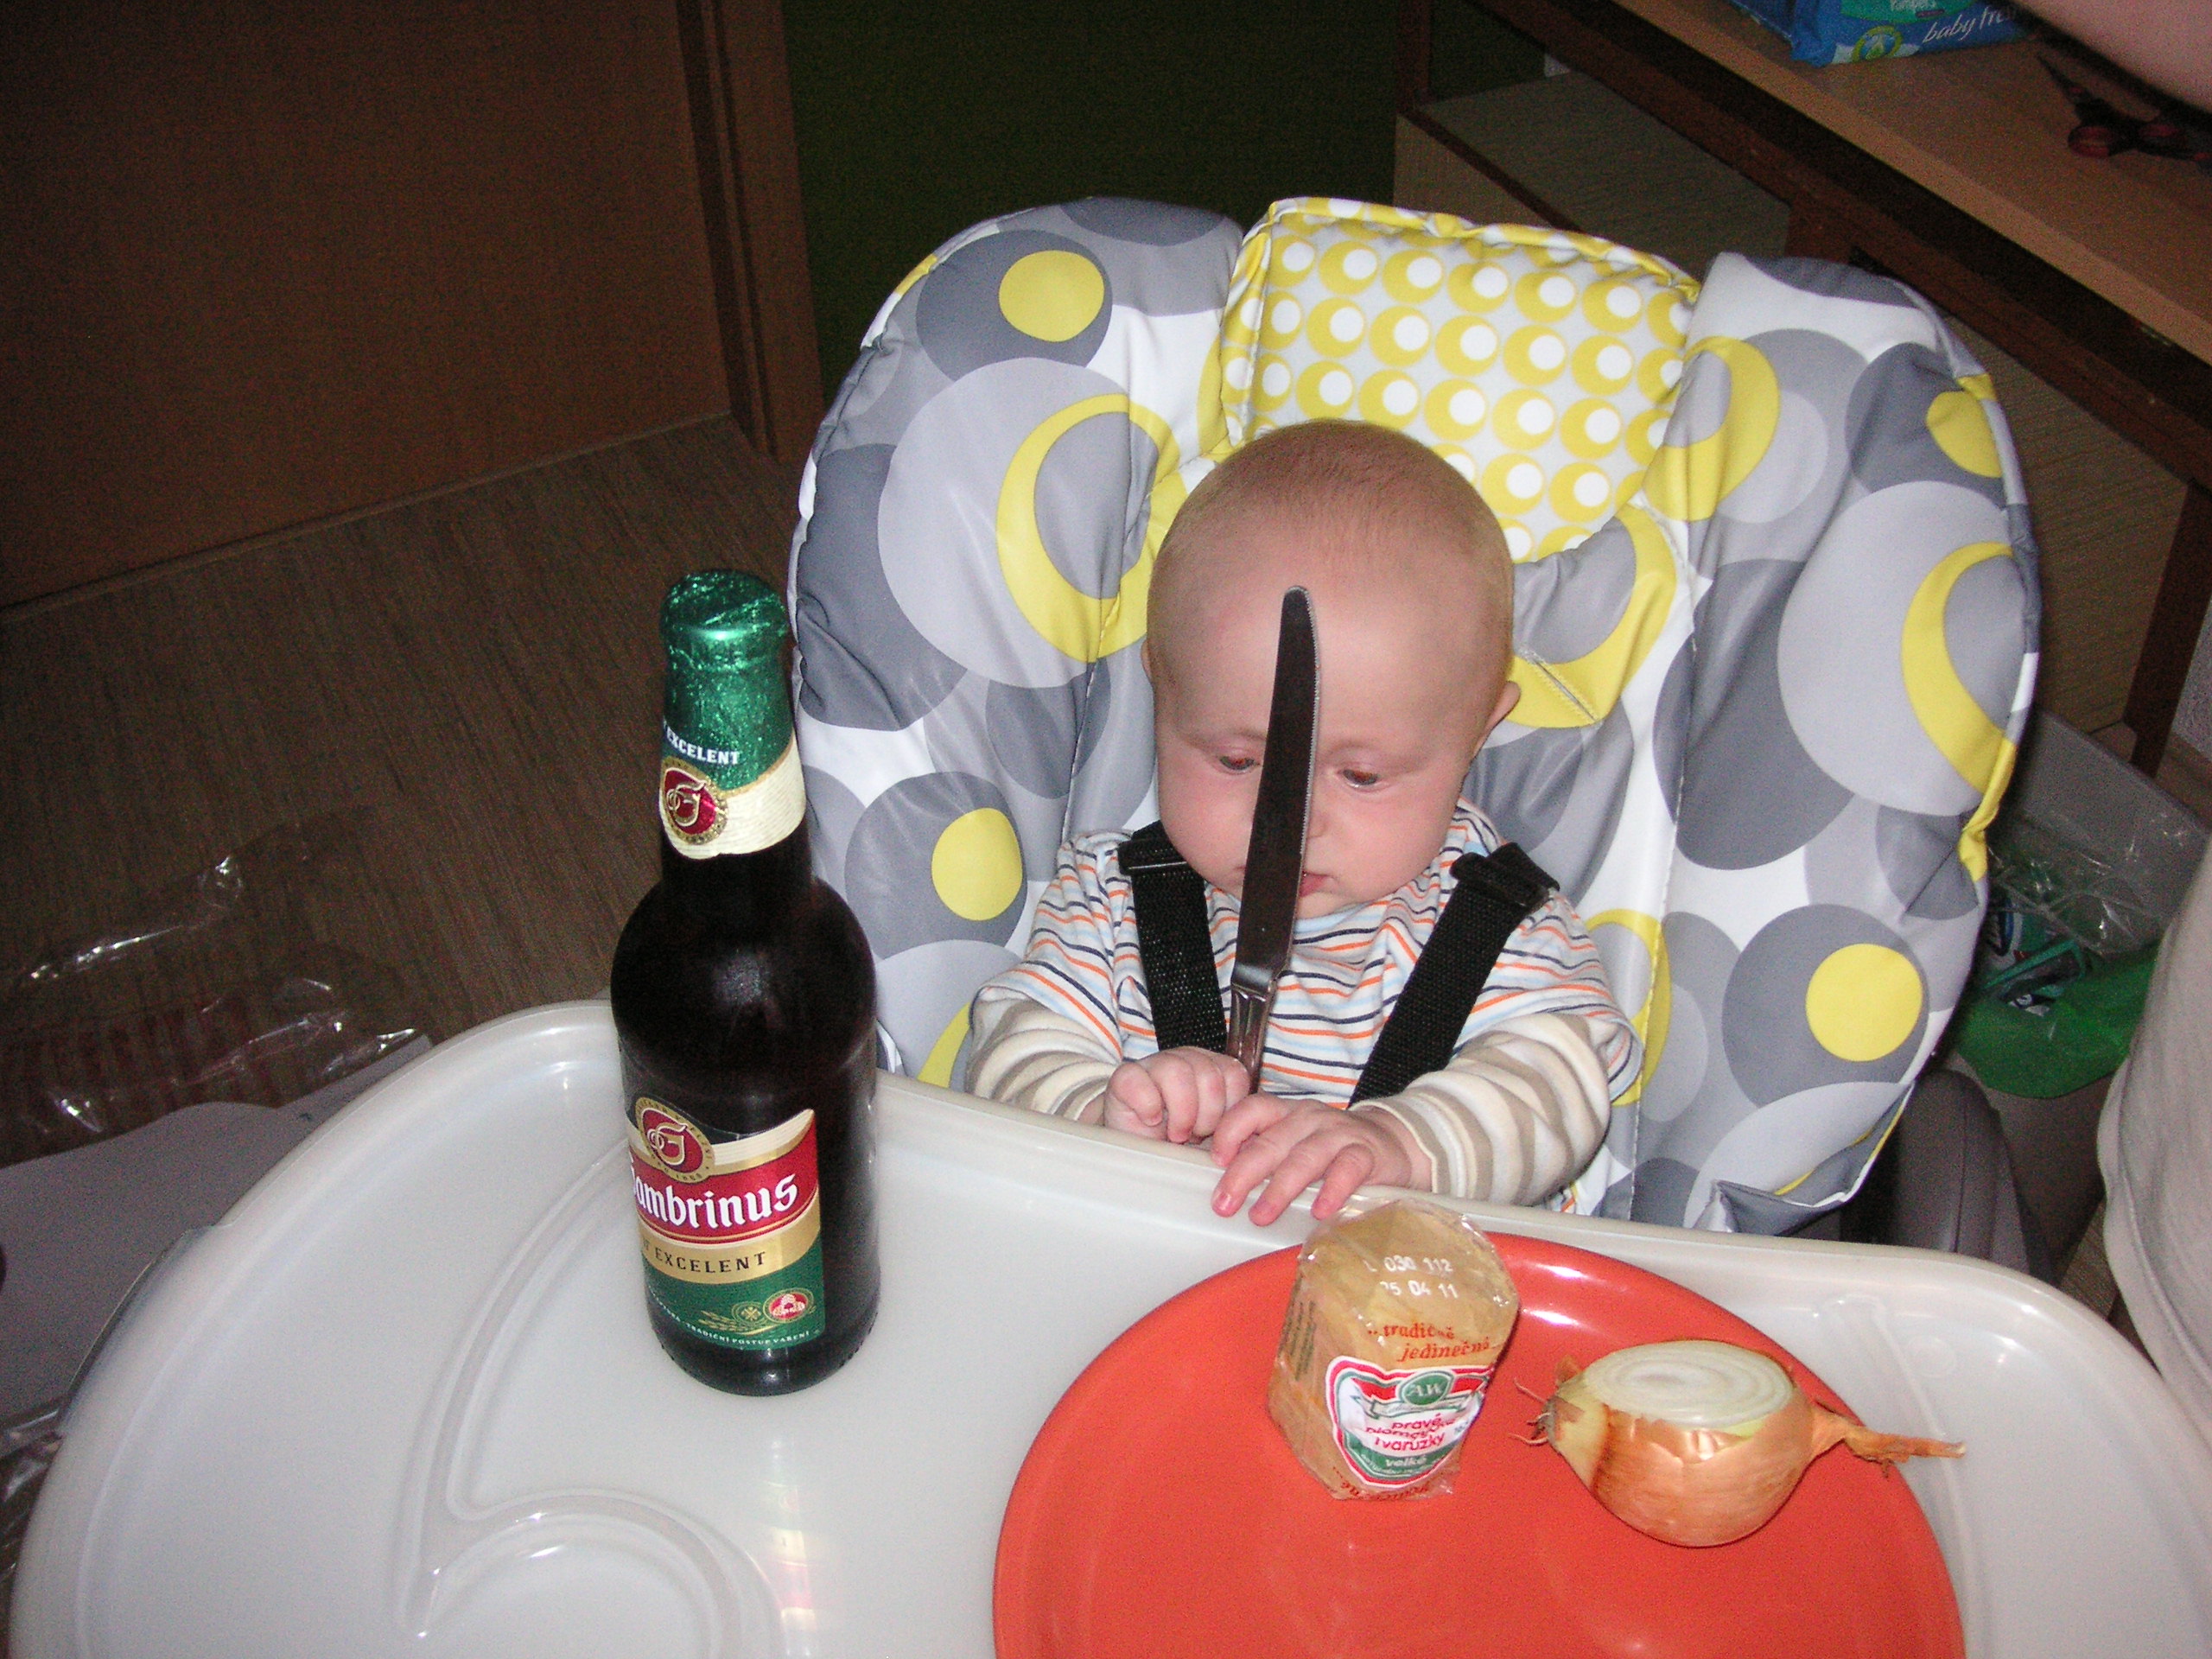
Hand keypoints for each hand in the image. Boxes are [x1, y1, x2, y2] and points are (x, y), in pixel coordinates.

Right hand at [1102, 1047, 1253, 1143]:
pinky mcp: (1125, 1077)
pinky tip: (1150, 1121)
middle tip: (1194, 1136)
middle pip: (1209, 1075)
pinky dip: (1148, 1107)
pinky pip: (1140, 1081)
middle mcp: (1186, 1060)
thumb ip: (1239, 1129)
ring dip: (1181, 1113)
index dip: (1230, 1108)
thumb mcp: (1216, 1139)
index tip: (1218, 1131)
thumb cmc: (1181, 1146)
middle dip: (1207, 1117)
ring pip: (1177, 1072)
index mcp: (1212, 1068)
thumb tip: (1255, 1135)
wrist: (1139, 1155)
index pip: (1235, 1074)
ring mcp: (1154, 1064)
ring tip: (1175, 1134)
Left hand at [1209, 1100, 1425, 1225]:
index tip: (1216, 1160)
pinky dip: (1332, 1190)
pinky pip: (1348, 1169)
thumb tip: (1223, 1188)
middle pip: (1272, 1141)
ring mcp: (1339, 1134)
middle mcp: (1309, 1118)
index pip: (1252, 1109)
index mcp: (1286, 1114)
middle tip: (1224, 1204)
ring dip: (1280, 1188)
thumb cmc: (1332, 1151)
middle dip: (1244, 1174)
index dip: (1230, 1131)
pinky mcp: (1367, 1153)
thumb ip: (1266, 1157)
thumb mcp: (1296, 1145)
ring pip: (1305, 1157)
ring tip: (1260, 1216)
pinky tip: (1319, 1211)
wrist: (1393, 1144)